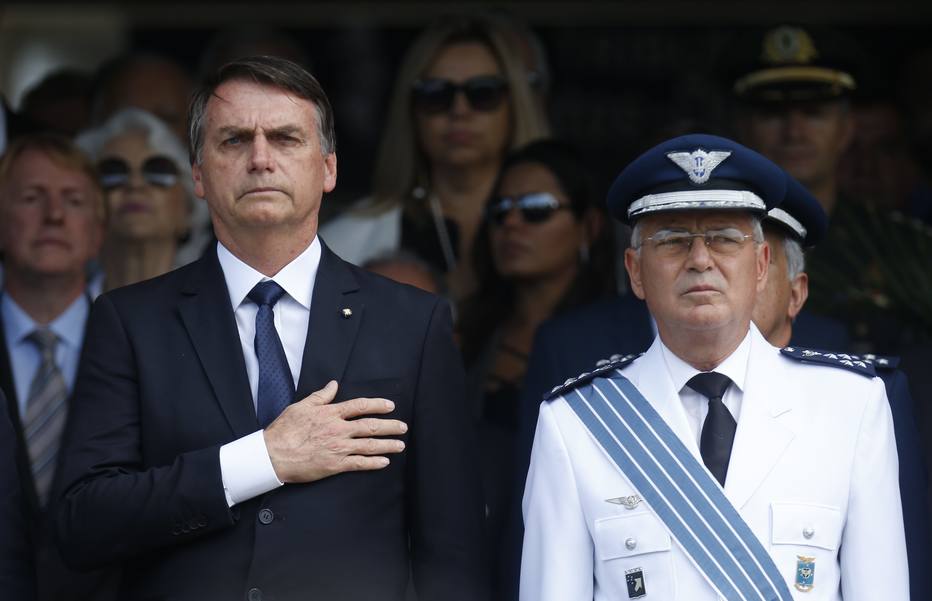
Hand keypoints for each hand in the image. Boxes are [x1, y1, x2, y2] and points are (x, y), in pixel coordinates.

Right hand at [263, 380, 406, 482]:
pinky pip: (359, 464)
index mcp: (330, 414)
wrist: (273, 455)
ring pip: (369, 445)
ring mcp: (338, 448)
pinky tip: (384, 462)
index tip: (390, 406)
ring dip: (387, 445)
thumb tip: (334, 384)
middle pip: (370, 426)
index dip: (377, 405)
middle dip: (390, 426)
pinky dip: (373, 463)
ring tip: (400, 445)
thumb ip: (321, 396)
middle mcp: (338, 430)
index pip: (360, 406)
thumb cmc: (284, 430)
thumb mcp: (301, 406)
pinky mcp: (335, 465)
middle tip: (403, 427)